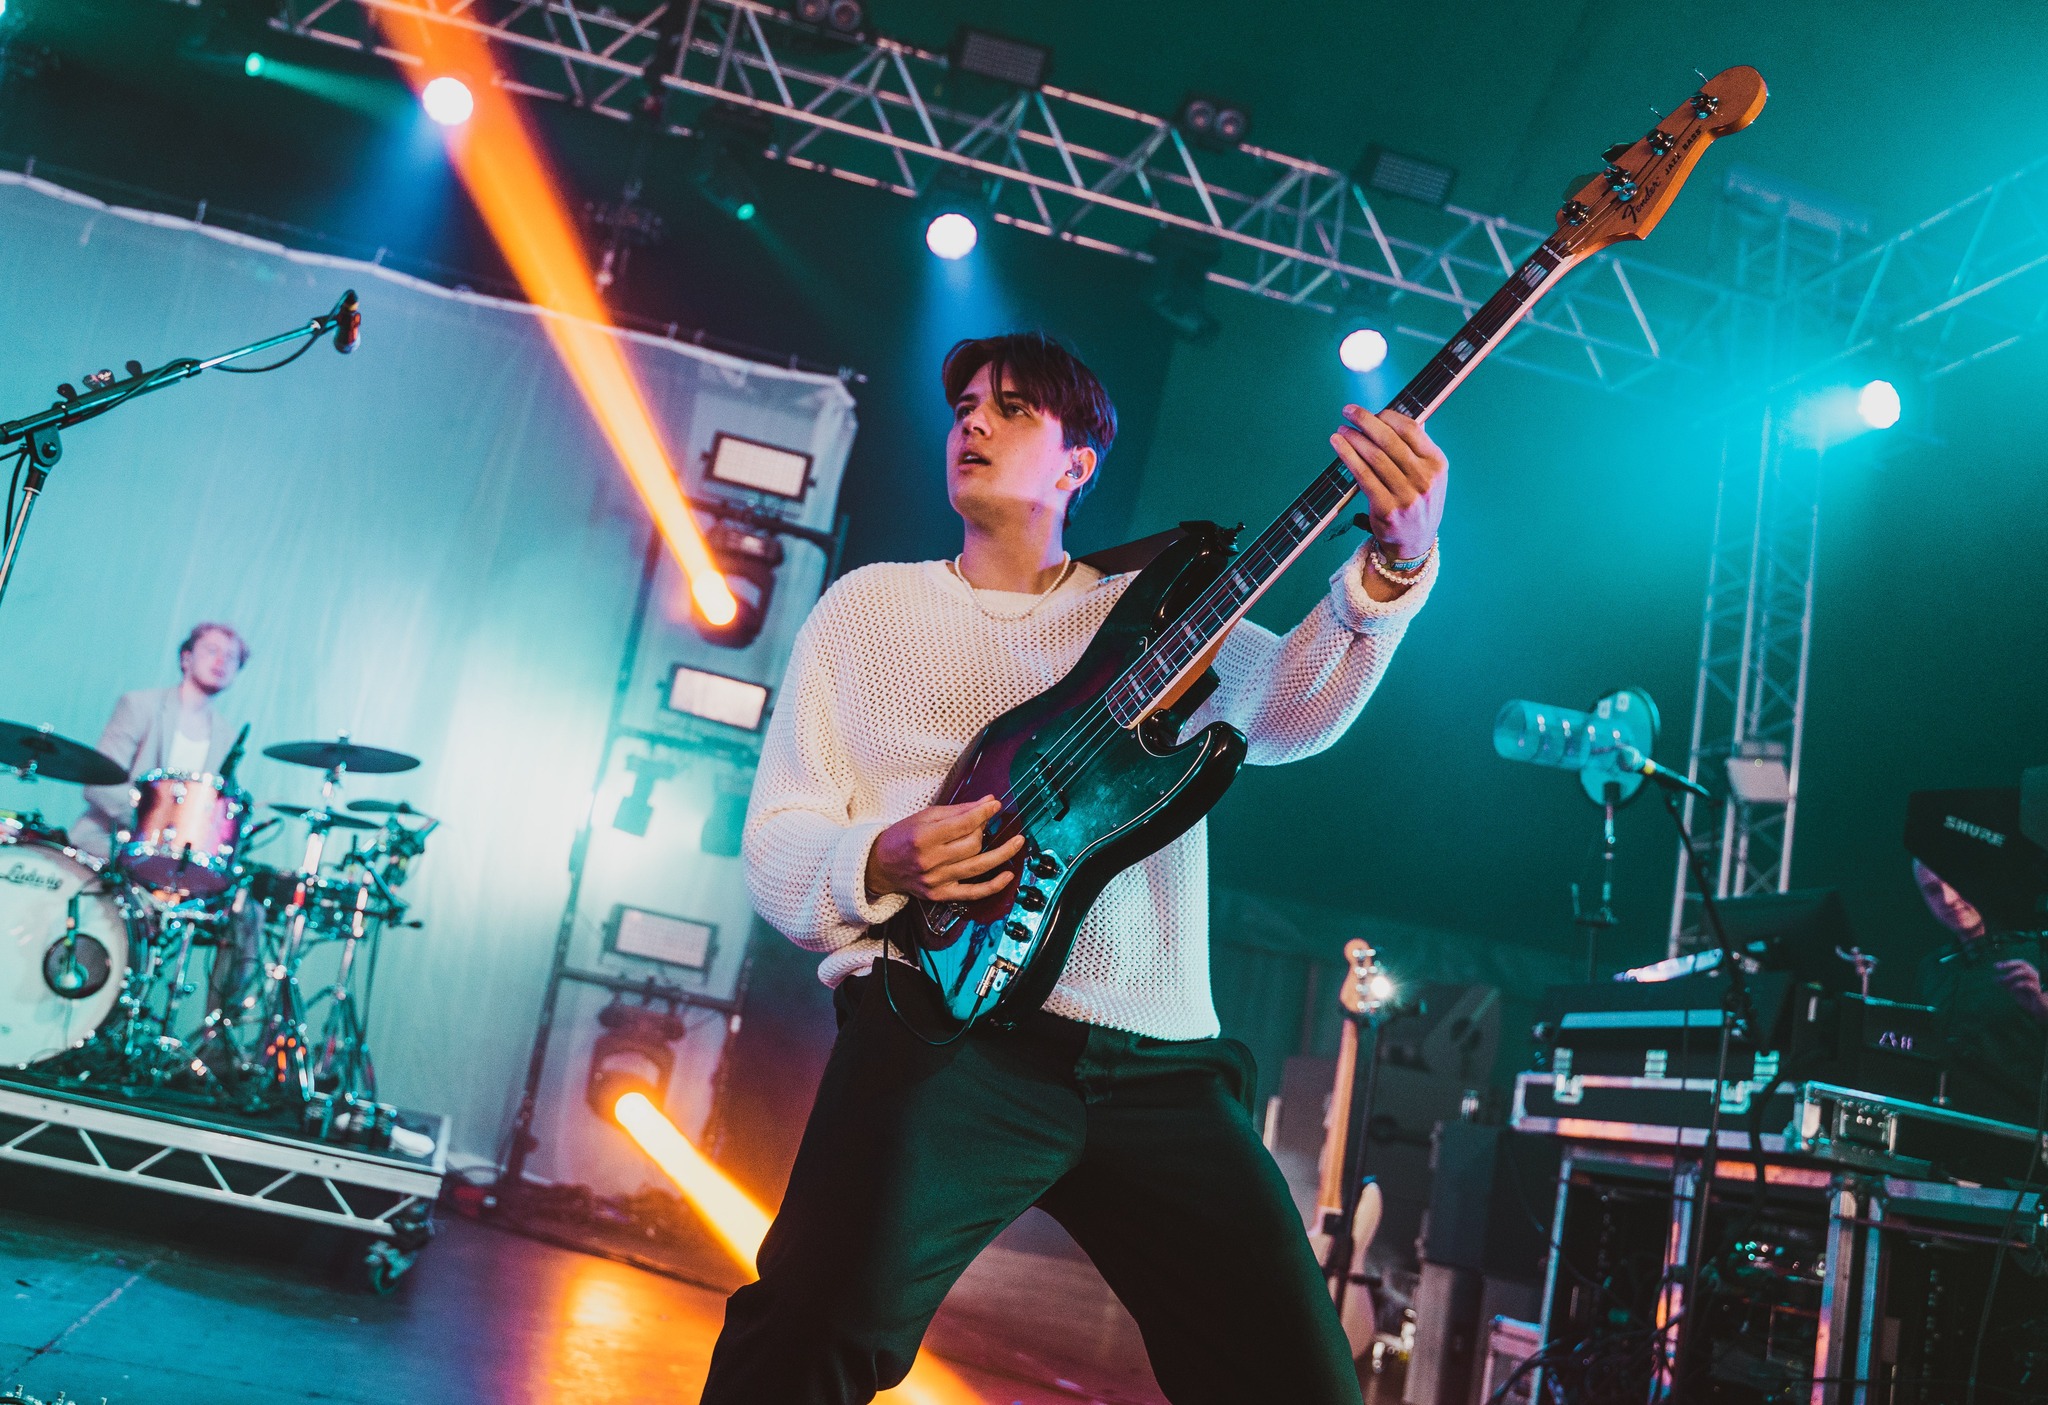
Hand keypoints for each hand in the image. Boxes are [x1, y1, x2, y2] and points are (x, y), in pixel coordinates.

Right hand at [865, 795, 1022, 903]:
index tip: (995, 805)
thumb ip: (958, 811)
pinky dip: (992, 886)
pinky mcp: (940, 894)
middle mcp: (930, 860)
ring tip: (1017, 842)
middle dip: (984, 830)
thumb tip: (987, 802)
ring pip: (976, 866)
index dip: (982, 813)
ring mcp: (936, 880)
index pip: (962, 824)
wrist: (880, 866)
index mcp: (923, 837)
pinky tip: (1007, 875)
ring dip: (1001, 854)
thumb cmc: (902, 837)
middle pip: (971, 845)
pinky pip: (972, 892)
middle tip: (987, 822)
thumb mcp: (925, 817)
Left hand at [1329, 406, 1447, 561]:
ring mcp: (1407, 495)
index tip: (1371, 412)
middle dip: (1366, 421)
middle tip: (1348, 411)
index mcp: (1437, 464)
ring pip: (1374, 457)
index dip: (1387, 416)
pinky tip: (1338, 446)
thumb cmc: (1417, 502)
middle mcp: (1424, 479)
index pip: (1411, 429)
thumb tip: (1397, 417)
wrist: (1414, 543)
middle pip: (1390, 440)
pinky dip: (1348, 457)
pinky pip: (1363, 476)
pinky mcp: (1387, 509)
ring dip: (1354, 438)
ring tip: (1341, 430)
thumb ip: (1417, 448)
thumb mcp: (1429, 475)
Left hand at [1993, 959, 2047, 1026]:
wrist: (2039, 1011)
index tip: (1995, 966)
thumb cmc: (2028, 999)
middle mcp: (2034, 976)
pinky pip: (2029, 984)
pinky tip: (2012, 989)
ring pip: (2027, 972)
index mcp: (2030, 974)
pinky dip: (2018, 985)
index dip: (2008, 963)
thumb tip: (1994, 978)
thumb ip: (2006, 984)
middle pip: (2024, 964)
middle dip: (2009, 964)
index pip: (2020, 963)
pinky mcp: (2038, 992)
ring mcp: (2037, 983)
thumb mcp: (2014, 990)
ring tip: (2004, 980)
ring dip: (2012, 975)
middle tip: (1998, 968)